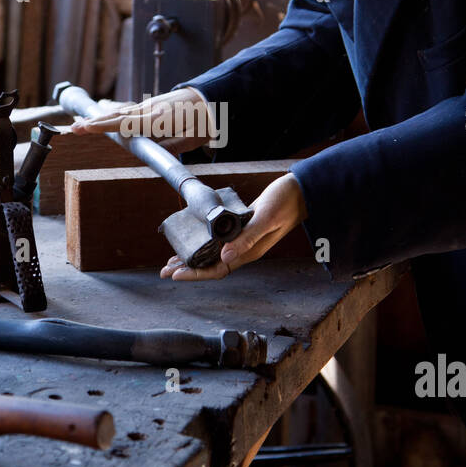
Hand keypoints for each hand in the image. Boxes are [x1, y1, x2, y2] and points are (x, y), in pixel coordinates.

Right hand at [67, 86, 213, 151]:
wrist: (215, 98)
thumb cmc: (204, 122)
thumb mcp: (190, 140)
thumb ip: (169, 148)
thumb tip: (150, 156)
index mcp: (158, 119)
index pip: (123, 123)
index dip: (102, 126)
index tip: (83, 127)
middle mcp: (150, 109)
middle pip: (116, 115)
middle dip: (94, 122)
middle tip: (74, 128)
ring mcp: (151, 105)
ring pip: (121, 110)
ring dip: (101, 117)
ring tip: (82, 121)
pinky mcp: (153, 104)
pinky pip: (129, 108)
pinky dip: (115, 111)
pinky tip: (105, 111)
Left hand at [160, 173, 307, 280]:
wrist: (300, 192)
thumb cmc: (285, 203)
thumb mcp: (265, 219)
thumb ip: (247, 238)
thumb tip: (224, 256)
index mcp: (250, 252)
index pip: (218, 270)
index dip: (196, 274)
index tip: (176, 274)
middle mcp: (245, 250)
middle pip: (212, 266)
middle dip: (188, 270)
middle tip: (164, 271)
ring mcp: (243, 240)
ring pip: (213, 255)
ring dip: (192, 258)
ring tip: (171, 261)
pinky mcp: (241, 229)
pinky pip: (218, 242)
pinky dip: (202, 243)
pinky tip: (193, 240)